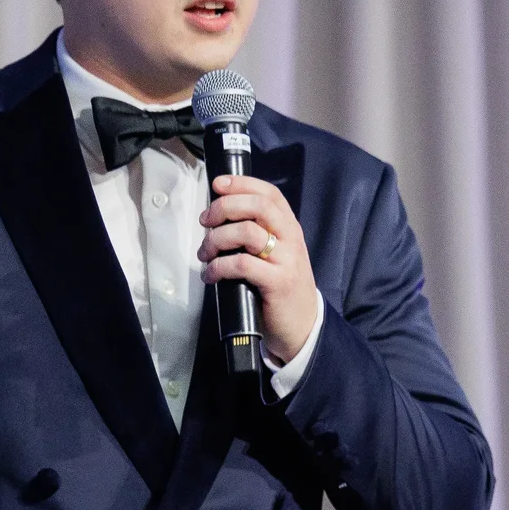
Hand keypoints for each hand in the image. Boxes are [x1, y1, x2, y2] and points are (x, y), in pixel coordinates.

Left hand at [201, 174, 321, 362]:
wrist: (303, 326)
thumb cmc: (281, 288)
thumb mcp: (275, 254)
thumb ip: (257, 234)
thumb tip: (218, 217)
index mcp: (289, 228)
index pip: (269, 194)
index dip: (241, 184)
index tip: (218, 185)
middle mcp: (291, 239)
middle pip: (257, 206)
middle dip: (224, 208)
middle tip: (206, 221)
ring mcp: (286, 261)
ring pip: (246, 232)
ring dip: (216, 239)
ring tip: (205, 253)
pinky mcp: (277, 282)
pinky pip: (241, 265)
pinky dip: (218, 267)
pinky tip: (211, 275)